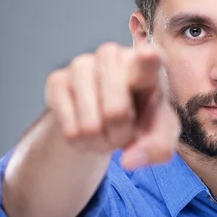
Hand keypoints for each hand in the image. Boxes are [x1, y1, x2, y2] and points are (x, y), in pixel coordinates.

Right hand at [44, 42, 179, 169]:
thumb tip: (129, 161)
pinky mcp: (57, 79)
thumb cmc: (141, 116)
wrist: (106, 113)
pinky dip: (80, 142)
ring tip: (106, 128)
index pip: (148, 61)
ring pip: (90, 126)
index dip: (148, 60)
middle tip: (124, 129)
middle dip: (121, 134)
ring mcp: (82, 64)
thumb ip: (157, 148)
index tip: (150, 55)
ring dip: (100, 141)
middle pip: (116, 112)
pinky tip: (85, 126)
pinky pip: (69, 130)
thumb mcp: (159, 134)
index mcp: (146, 65)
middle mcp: (113, 56)